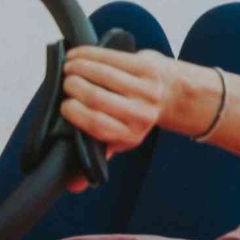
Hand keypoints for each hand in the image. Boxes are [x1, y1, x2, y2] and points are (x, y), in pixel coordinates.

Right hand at [55, 46, 188, 183]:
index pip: (95, 124)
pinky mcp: (148, 67)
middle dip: (73, 87)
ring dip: (79, 67)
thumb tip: (73, 186)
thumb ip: (98, 156)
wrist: (175, 94)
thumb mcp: (122, 139)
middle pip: (95, 97)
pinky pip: (113, 58)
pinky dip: (89, 54)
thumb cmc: (138, 116)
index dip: (73, 112)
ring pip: (103, 74)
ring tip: (69, 67)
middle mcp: (141, 114)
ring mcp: (146, 89)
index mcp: (131, 135)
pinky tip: (78, 54)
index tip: (64, 105)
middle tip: (66, 83)